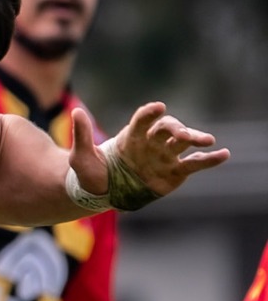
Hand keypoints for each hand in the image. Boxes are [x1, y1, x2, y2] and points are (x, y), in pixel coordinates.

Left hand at [69, 104, 226, 209]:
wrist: (99, 192)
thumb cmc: (90, 171)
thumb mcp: (81, 156)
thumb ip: (82, 135)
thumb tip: (76, 112)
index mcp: (132, 135)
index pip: (143, 120)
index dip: (150, 114)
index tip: (157, 107)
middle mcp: (152, 142)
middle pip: (169, 129)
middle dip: (177, 129)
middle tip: (183, 135)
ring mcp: (165, 156)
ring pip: (185, 143)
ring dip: (197, 139)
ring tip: (209, 141)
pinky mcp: (175, 171)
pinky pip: (195, 164)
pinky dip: (210, 159)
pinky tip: (224, 154)